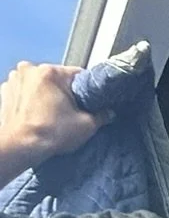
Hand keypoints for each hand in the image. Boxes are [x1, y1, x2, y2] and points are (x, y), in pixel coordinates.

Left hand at [0, 62, 107, 180]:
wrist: (19, 148)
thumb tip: (108, 112)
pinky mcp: (4, 91)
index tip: (87, 104)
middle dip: (63, 93)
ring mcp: (14, 79)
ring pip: (39, 85)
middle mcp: (30, 69)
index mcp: (51, 72)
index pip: (78, 75)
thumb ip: (101, 115)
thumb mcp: (86, 126)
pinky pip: (24, 92)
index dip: (86, 90)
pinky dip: (30, 101)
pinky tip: (36, 116)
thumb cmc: (48, 135)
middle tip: (67, 113)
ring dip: (45, 96)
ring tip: (49, 116)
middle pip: (56, 79)